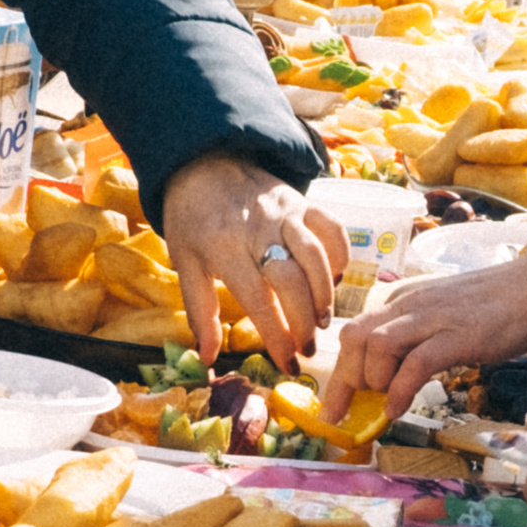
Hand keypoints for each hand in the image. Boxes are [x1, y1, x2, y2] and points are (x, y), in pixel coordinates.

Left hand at [161, 153, 341, 369]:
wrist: (204, 161)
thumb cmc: (192, 219)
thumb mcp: (185, 264)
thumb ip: (200, 312)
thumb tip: (207, 360)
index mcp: (224, 249)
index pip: (258, 301)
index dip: (277, 337)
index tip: (287, 365)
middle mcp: (259, 230)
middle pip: (292, 282)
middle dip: (304, 323)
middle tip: (307, 349)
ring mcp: (285, 213)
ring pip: (316, 257)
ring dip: (325, 295)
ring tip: (324, 322)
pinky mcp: (304, 201)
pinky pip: (333, 229)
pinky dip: (341, 256)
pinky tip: (334, 280)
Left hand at [322, 244, 526, 420]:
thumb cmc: (492, 307)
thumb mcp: (440, 318)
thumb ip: (414, 340)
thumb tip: (389, 379)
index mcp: (402, 302)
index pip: (354, 333)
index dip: (338, 374)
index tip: (333, 409)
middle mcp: (410, 306)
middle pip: (355, 338)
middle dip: (345, 382)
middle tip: (349, 414)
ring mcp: (434, 318)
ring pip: (378, 345)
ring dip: (373, 381)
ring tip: (385, 403)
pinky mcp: (459, 334)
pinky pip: (417, 362)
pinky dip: (401, 389)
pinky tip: (400, 409)